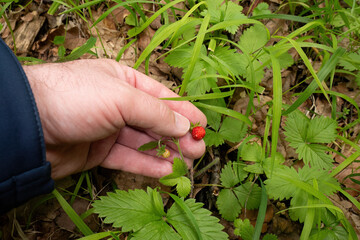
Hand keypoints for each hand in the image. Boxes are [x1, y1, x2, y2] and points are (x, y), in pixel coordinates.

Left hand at [23, 59, 205, 179]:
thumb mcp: (122, 98)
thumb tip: (185, 125)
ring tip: (187, 163)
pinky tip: (165, 171)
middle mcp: (118, 104)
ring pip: (144, 142)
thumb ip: (156, 113)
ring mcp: (109, 129)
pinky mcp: (99, 152)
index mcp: (124, 80)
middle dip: (178, 135)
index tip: (203, 126)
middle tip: (199, 150)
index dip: (184, 111)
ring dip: (166, 152)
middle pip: (156, 121)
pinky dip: (147, 165)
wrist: (28, 124)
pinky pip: (128, 159)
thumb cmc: (74, 97)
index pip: (162, 97)